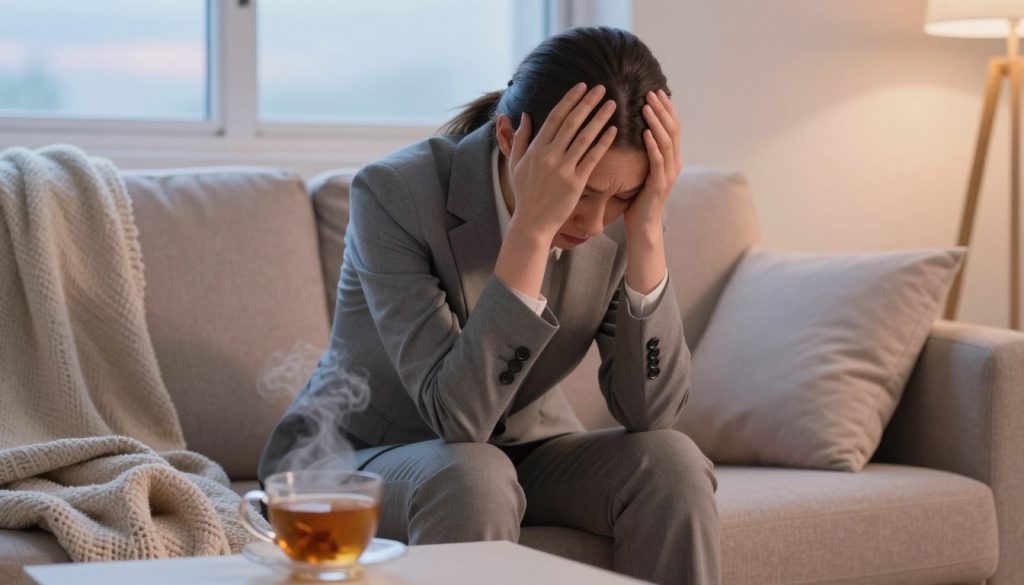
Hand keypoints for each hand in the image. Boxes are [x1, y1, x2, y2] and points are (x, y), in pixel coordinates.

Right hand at [505, 82, 618, 241]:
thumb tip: (524, 116)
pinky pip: (592, 158)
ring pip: (585, 137)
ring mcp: (563, 169)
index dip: (570, 100)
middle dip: (588, 102)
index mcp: (536, 148)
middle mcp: (549, 155)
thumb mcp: (516, 164)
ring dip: (600, 118)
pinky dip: (604, 143)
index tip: (582, 87)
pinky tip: (614, 131)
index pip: (555, 117)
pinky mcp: (576, 182)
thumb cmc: (525, 194)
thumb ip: (520, 139)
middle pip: (572, 122)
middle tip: (601, 88)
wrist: (532, 222)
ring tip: (612, 104)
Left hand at [623, 89, 681, 236]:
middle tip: (650, 93)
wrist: (643, 226)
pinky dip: (652, 145)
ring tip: (646, 107)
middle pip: (672, 130)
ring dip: (656, 123)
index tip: (656, 92)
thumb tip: (634, 130)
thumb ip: (644, 152)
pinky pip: (657, 161)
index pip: (672, 127)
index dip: (666, 108)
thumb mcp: (642, 170)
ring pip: (667, 142)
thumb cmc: (638, 198)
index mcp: (671, 159)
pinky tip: (645, 133)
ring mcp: (668, 174)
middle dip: (662, 110)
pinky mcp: (659, 185)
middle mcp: (674, 164)